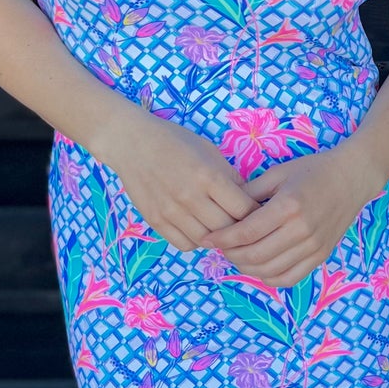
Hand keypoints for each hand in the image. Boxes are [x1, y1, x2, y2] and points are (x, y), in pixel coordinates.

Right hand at [96, 104, 257, 251]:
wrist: (132, 143)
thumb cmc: (175, 142)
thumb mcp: (209, 151)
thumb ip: (229, 177)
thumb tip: (248, 201)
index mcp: (208, 176)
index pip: (243, 209)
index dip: (254, 213)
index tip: (256, 211)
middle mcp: (190, 197)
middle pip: (227, 229)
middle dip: (238, 228)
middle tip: (240, 223)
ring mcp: (171, 211)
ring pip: (206, 241)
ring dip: (217, 238)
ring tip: (219, 226)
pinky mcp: (156, 221)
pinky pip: (184, 245)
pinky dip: (196, 241)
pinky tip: (197, 227)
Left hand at [205, 145, 382, 288]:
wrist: (352, 178)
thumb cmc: (312, 171)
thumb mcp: (278, 174)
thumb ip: (250, 193)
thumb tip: (223, 209)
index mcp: (288, 206)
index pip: (246, 232)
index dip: (222, 238)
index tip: (208, 238)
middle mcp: (302, 230)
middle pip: (255, 256)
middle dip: (230, 255)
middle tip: (220, 247)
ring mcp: (313, 246)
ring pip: (270, 271)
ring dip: (246, 268)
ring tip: (236, 256)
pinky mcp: (320, 256)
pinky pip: (289, 278)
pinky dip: (268, 278)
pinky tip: (259, 267)